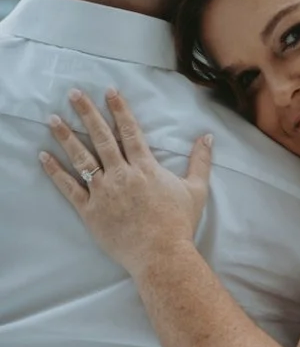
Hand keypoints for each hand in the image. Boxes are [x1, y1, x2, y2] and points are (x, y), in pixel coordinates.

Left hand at [39, 88, 211, 276]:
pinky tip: (44, 156)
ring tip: (52, 119)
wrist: (161, 254)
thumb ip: (200, 161)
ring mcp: (103, 192)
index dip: (119, 110)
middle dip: (87, 113)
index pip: (130, 132)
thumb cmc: (179, 223)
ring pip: (81, 158)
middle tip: (73, 93)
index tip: (109, 91)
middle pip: (101, 138)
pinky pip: (68, 187)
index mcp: (146, 168)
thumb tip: (208, 137)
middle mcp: (122, 175)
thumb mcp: (196, 189)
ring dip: (66, 136)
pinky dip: (55, 171)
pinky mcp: (89, 210)